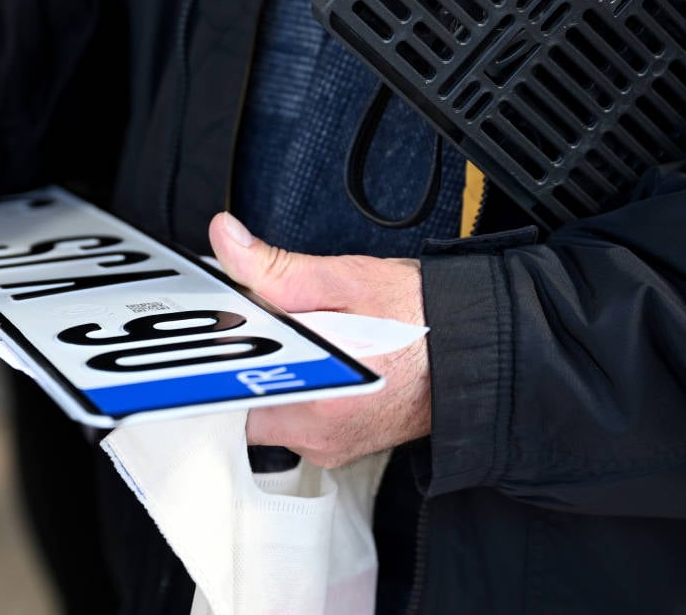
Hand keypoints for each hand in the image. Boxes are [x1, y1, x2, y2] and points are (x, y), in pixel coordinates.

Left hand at [208, 212, 430, 467]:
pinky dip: (297, 388)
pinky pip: (297, 419)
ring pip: (270, 410)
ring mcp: (330, 445)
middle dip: (246, 359)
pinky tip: (316, 358)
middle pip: (244, 400)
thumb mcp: (344, 279)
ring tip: (294, 336)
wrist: (477, 350)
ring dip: (271, 373)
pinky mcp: (342, 445)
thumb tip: (228, 241)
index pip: (226, 390)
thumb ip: (275, 267)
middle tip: (260, 323)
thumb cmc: (423, 319)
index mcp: (315, 397)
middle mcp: (319, 435)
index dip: (213, 355)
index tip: (208, 333)